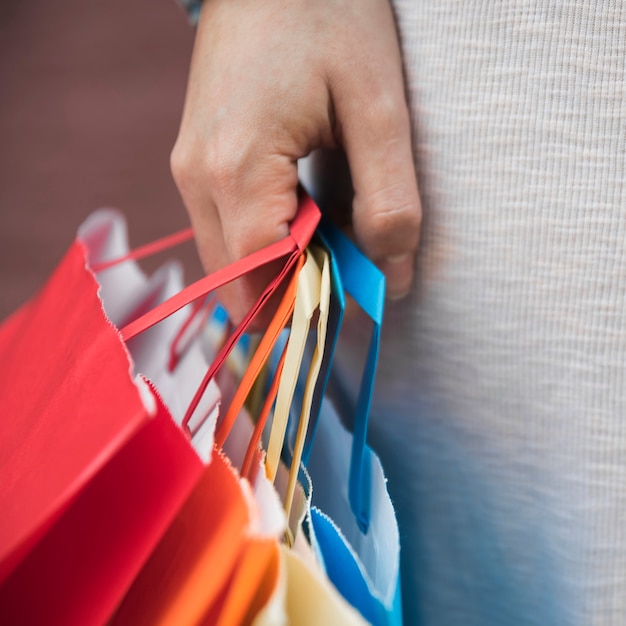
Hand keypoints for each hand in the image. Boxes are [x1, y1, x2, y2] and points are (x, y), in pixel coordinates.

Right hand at [171, 0, 420, 323]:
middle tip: (350, 275)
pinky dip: (268, 243)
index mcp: (236, 169)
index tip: (357, 306)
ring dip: (282, 269)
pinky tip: (307, 217)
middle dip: (294, 294)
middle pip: (238, 279)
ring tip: (335, 240)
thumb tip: (394, 278)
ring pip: (231, 260)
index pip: (263, 277)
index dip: (309, 304)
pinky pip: (227, 229)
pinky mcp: (196, 162)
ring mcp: (189, 170)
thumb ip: (390, 201)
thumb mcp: (378, 106)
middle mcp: (197, 179)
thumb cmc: (329, 14)